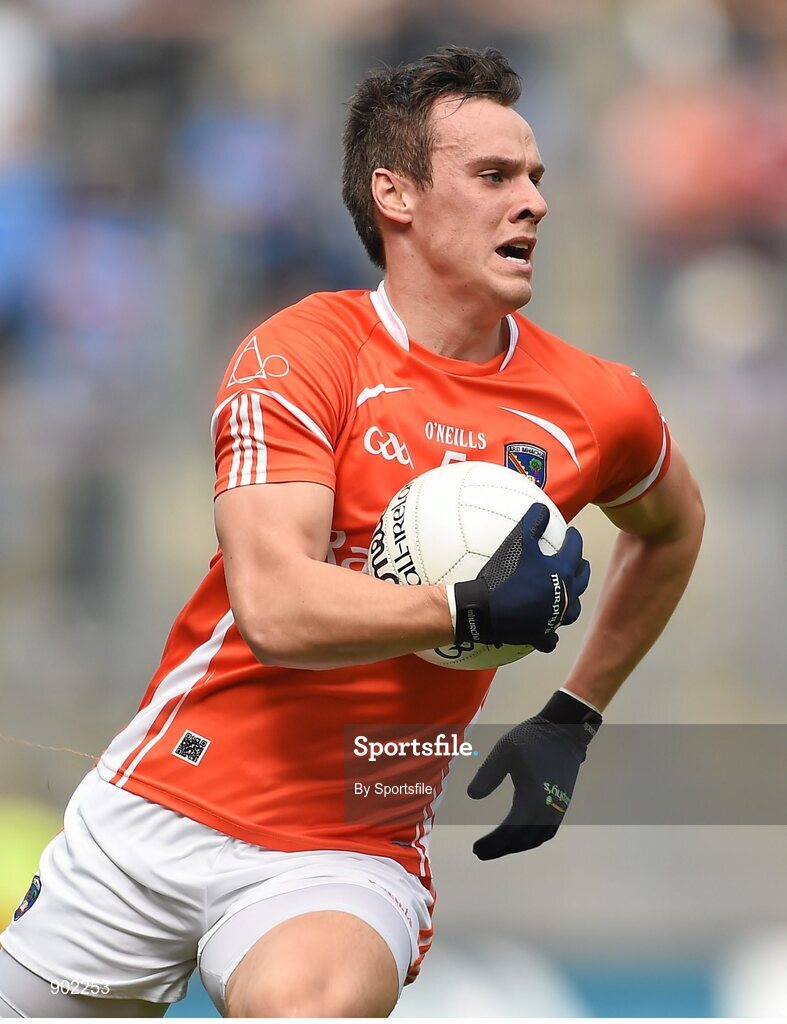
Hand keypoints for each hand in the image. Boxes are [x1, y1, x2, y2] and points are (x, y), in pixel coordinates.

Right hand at [451, 503, 589, 652]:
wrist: (486, 611)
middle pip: (581, 579)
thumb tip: (542, 507)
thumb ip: (533, 523)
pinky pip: (551, 636)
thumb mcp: (518, 543)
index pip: (575, 550)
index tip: (571, 534)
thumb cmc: (504, 574)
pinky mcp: (542, 635)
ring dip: (573, 599)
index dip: (574, 539)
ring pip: (573, 609)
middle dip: (581, 567)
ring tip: (569, 593)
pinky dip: (551, 633)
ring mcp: (555, 618)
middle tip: (577, 560)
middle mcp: (565, 595)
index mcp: (562, 572)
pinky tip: (549, 631)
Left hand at [467, 690, 601, 859]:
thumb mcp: (504, 751)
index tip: (475, 848)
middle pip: (522, 840)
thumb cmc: (532, 739)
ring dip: (516, 846)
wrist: (564, 732)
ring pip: (536, 839)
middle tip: (480, 853)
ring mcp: (558, 808)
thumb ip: (487, 774)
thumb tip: (472, 796)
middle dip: (500, 849)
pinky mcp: (562, 804)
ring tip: (496, 848)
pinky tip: (519, 838)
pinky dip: (531, 840)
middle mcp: (548, 809)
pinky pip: (547, 832)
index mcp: (532, 798)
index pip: (509, 831)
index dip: (492, 843)